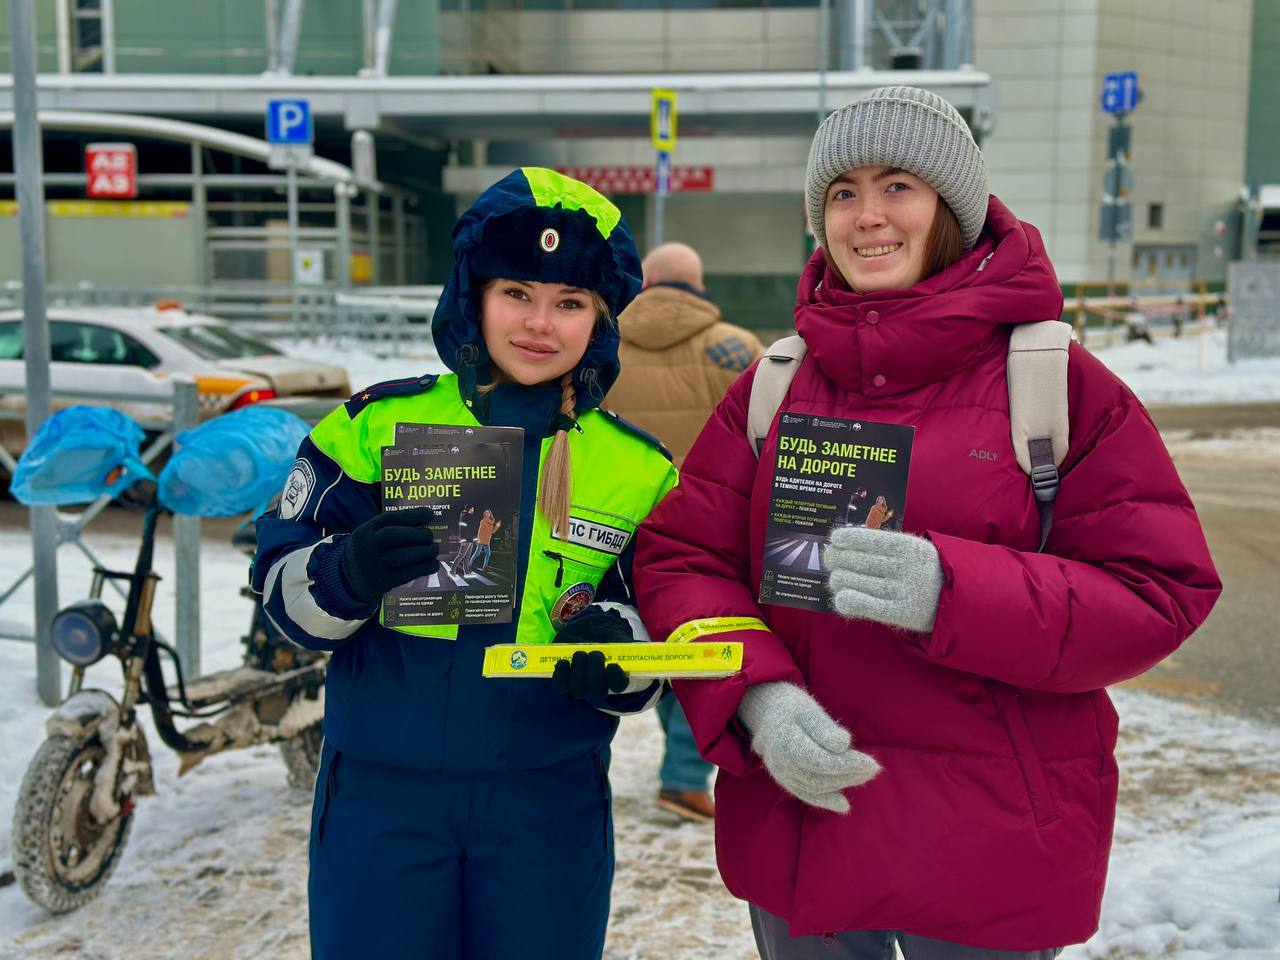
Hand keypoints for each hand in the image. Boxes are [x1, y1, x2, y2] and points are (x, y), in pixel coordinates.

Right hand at [340, 506, 439, 605]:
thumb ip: (392, 527)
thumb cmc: (370, 552)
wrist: (350, 579)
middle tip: (430, 536)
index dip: (412, 515)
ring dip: (425, 551)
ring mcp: (374, 566)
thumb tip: (426, 520)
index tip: (430, 513)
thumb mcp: (371, 536)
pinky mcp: (383, 583)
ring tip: (434, 549)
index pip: (388, 518)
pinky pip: (408, 574)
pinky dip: (425, 567)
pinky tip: (433, 564)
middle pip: (393, 535)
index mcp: (364, 532)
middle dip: (418, 534)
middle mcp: (366, 548)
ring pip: (403, 556)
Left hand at [550, 606, 633, 699]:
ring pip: (579, 690)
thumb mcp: (621, 641)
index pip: (618, 687)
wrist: (587, 638)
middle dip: (595, 672)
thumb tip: (644, 646)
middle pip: (597, 691)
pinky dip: (561, 674)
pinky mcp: (565, 682)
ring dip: (579, 671)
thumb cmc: (607, 641)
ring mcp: (581, 687)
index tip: (613, 665)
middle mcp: (598, 688)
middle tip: (595, 654)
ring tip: (580, 654)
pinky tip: (563, 662)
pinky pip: (561, 685)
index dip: (615, 679)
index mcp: (616, 679)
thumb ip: (633, 645)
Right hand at [737, 682, 879, 813]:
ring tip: (865, 775)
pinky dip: (825, 801)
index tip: (871, 762)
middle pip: (819, 776)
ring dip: (842, 784)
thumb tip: (843, 744)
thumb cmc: (791, 708)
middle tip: (873, 768)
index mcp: (785, 741)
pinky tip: (843, 804)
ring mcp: (781, 774)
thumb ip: (824, 728)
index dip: (846, 764)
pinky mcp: (786, 780)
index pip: (820, 760)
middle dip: (849, 774)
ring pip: (815, 787)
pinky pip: (806, 794)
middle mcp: (780, 762)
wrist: (767, 715)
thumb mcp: (808, 709)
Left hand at [824, 525, 942, 633]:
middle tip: (830, 559)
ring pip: (856, 582)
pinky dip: (848, 600)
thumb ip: (886, 546)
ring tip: (836, 578)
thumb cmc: (926, 571)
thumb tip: (845, 543)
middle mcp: (906, 567)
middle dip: (837, 559)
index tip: (834, 540)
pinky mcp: (902, 613)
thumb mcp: (914, 550)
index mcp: (909, 547)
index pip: (870, 539)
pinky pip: (866, 605)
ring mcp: (904, 591)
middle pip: (858, 561)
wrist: (958, 600)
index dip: (847, 539)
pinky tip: (840, 597)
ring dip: (838, 579)